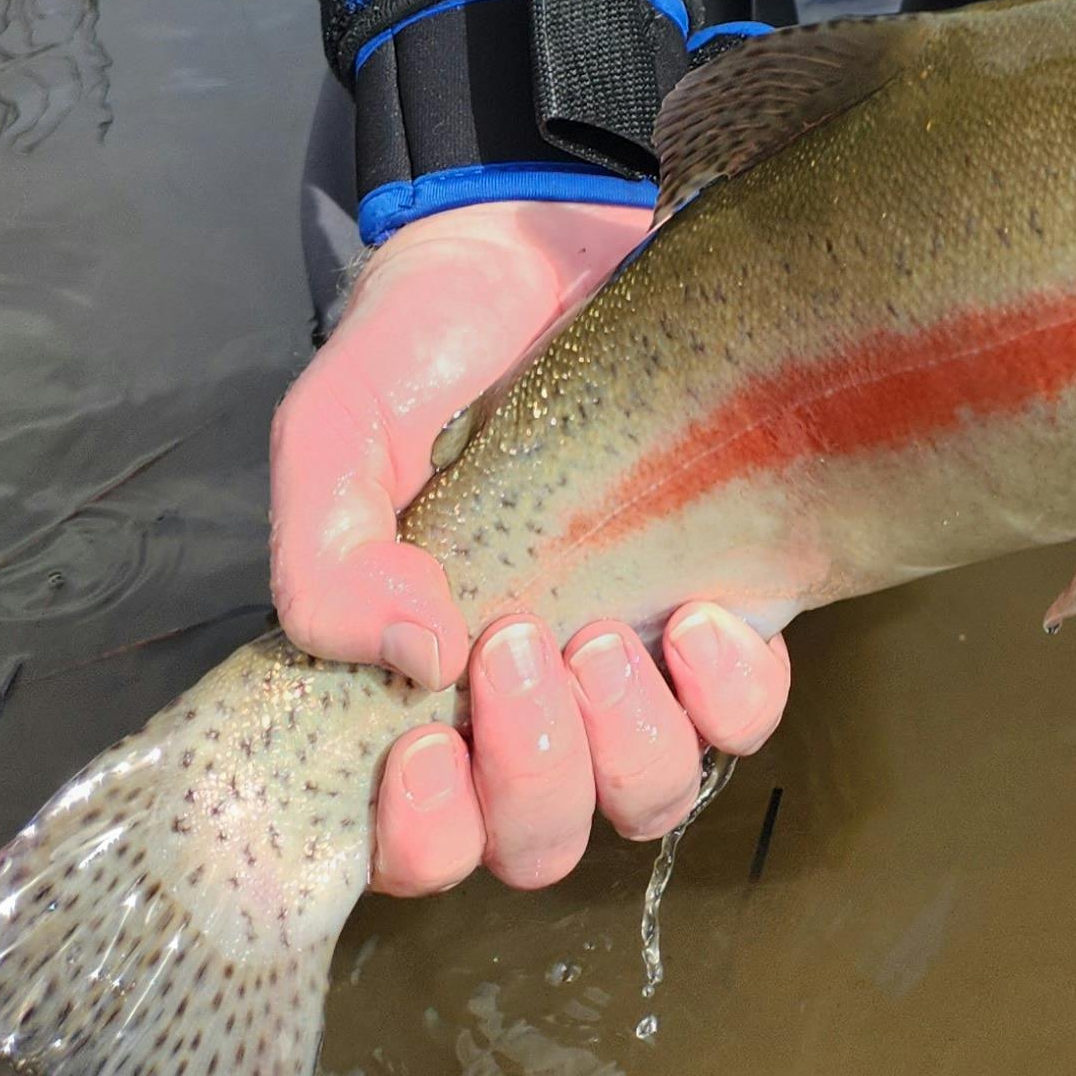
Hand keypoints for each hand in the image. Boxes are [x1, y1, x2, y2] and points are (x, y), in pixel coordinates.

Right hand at [270, 200, 790, 894]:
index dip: (422, 838)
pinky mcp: (727, 598)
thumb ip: (327, 556)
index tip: (422, 745)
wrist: (535, 233)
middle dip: (532, 775)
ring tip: (609, 628)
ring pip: (646, 796)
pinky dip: (728, 692)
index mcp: (418, 685)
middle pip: (539, 840)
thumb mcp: (337, 432)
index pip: (418, 843)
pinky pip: (747, 714)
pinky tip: (701, 612)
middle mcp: (528, 700)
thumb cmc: (423, 345)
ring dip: (627, 742)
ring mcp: (633, 658)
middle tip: (519, 640)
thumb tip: (417, 661)